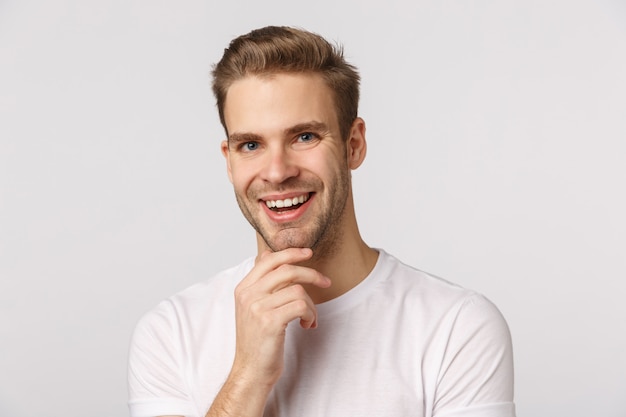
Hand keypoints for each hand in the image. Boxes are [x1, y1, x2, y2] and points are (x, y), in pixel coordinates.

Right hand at [231, 248, 331, 386]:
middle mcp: (248, 295)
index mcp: (243, 289)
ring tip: (310, 318)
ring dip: (312, 305)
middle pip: (287, 270)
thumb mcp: (252, 307)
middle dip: (311, 274)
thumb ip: (260, 282)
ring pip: (298, 290)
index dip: (291, 253)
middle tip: (325, 281)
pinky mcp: (270, 322)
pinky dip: (311, 315)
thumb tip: (266, 254)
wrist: (251, 371)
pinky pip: (302, 306)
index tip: (308, 253)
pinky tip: (307, 325)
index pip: (269, 260)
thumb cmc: (257, 340)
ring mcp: (258, 308)